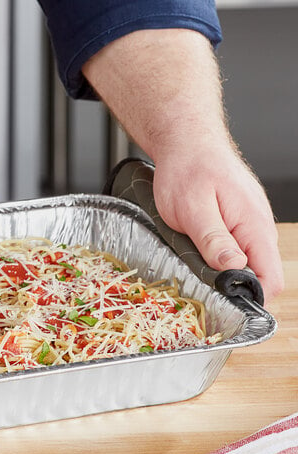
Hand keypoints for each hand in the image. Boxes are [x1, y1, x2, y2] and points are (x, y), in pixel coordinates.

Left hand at [152, 143, 283, 304]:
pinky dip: (218, 259)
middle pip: (260, 275)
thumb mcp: (193, 210)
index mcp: (254, 226)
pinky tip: (199, 254)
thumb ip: (214, 240)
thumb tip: (234, 268)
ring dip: (223, 273)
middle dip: (233, 288)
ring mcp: (248, 226)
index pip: (270, 278)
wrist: (187, 144)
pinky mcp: (236, 224)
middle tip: (202, 286)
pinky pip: (235, 251)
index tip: (225, 305)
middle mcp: (258, 228)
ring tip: (197, 266)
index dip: (251, 298)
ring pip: (245, 264)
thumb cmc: (188, 170)